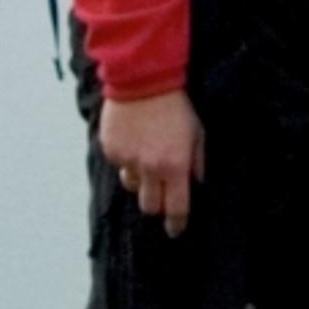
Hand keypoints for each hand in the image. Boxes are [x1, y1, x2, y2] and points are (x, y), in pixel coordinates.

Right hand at [99, 89, 205, 236]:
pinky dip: (126, 159)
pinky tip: (134, 139)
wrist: (143, 78)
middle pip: (150, 206)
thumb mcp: (197, 132)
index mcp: (174, 166)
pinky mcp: (111, 149)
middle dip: (157, 204)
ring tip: (146, 158)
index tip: (175, 230)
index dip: (176, 223)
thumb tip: (197, 181)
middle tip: (161, 193)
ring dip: (140, 180)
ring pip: (132, 186)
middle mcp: (149, 168)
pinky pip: (119, 165)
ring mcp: (127, 160)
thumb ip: (197, 161)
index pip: (176, 208)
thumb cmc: (175, 104)